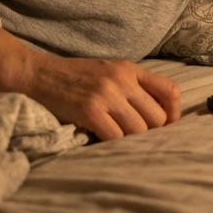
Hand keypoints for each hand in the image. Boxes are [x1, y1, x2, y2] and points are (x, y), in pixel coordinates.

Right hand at [19, 54, 181, 140]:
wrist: (38, 74)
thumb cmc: (74, 76)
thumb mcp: (108, 70)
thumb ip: (131, 86)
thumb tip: (157, 115)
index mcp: (129, 69)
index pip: (170, 91)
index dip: (173, 114)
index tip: (164, 125)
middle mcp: (122, 79)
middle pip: (157, 117)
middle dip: (150, 132)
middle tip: (134, 135)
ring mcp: (106, 95)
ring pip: (139, 131)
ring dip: (130, 140)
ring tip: (117, 136)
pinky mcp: (90, 110)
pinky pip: (116, 137)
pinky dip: (113, 143)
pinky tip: (102, 138)